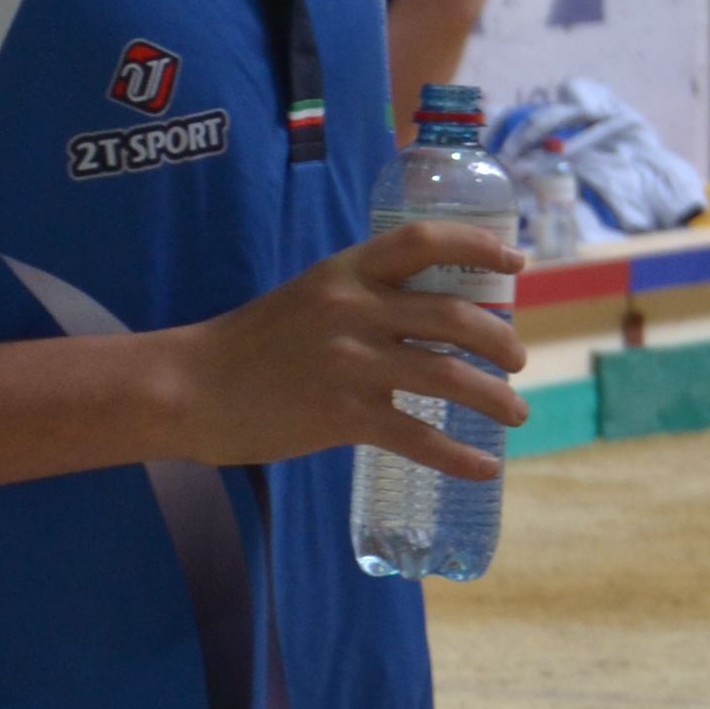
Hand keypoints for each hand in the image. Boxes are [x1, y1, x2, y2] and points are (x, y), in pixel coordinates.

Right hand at [169, 216, 525, 480]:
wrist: (191, 387)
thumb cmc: (249, 346)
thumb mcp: (308, 298)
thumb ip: (359, 300)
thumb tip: (421, 319)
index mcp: (346, 271)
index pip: (425, 241)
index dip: (479, 246)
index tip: (516, 261)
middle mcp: (353, 310)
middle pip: (453, 315)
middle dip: (500, 339)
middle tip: (518, 359)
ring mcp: (350, 364)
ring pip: (448, 376)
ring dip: (494, 397)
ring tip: (516, 412)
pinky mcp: (342, 415)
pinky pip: (418, 437)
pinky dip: (460, 456)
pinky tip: (484, 467)